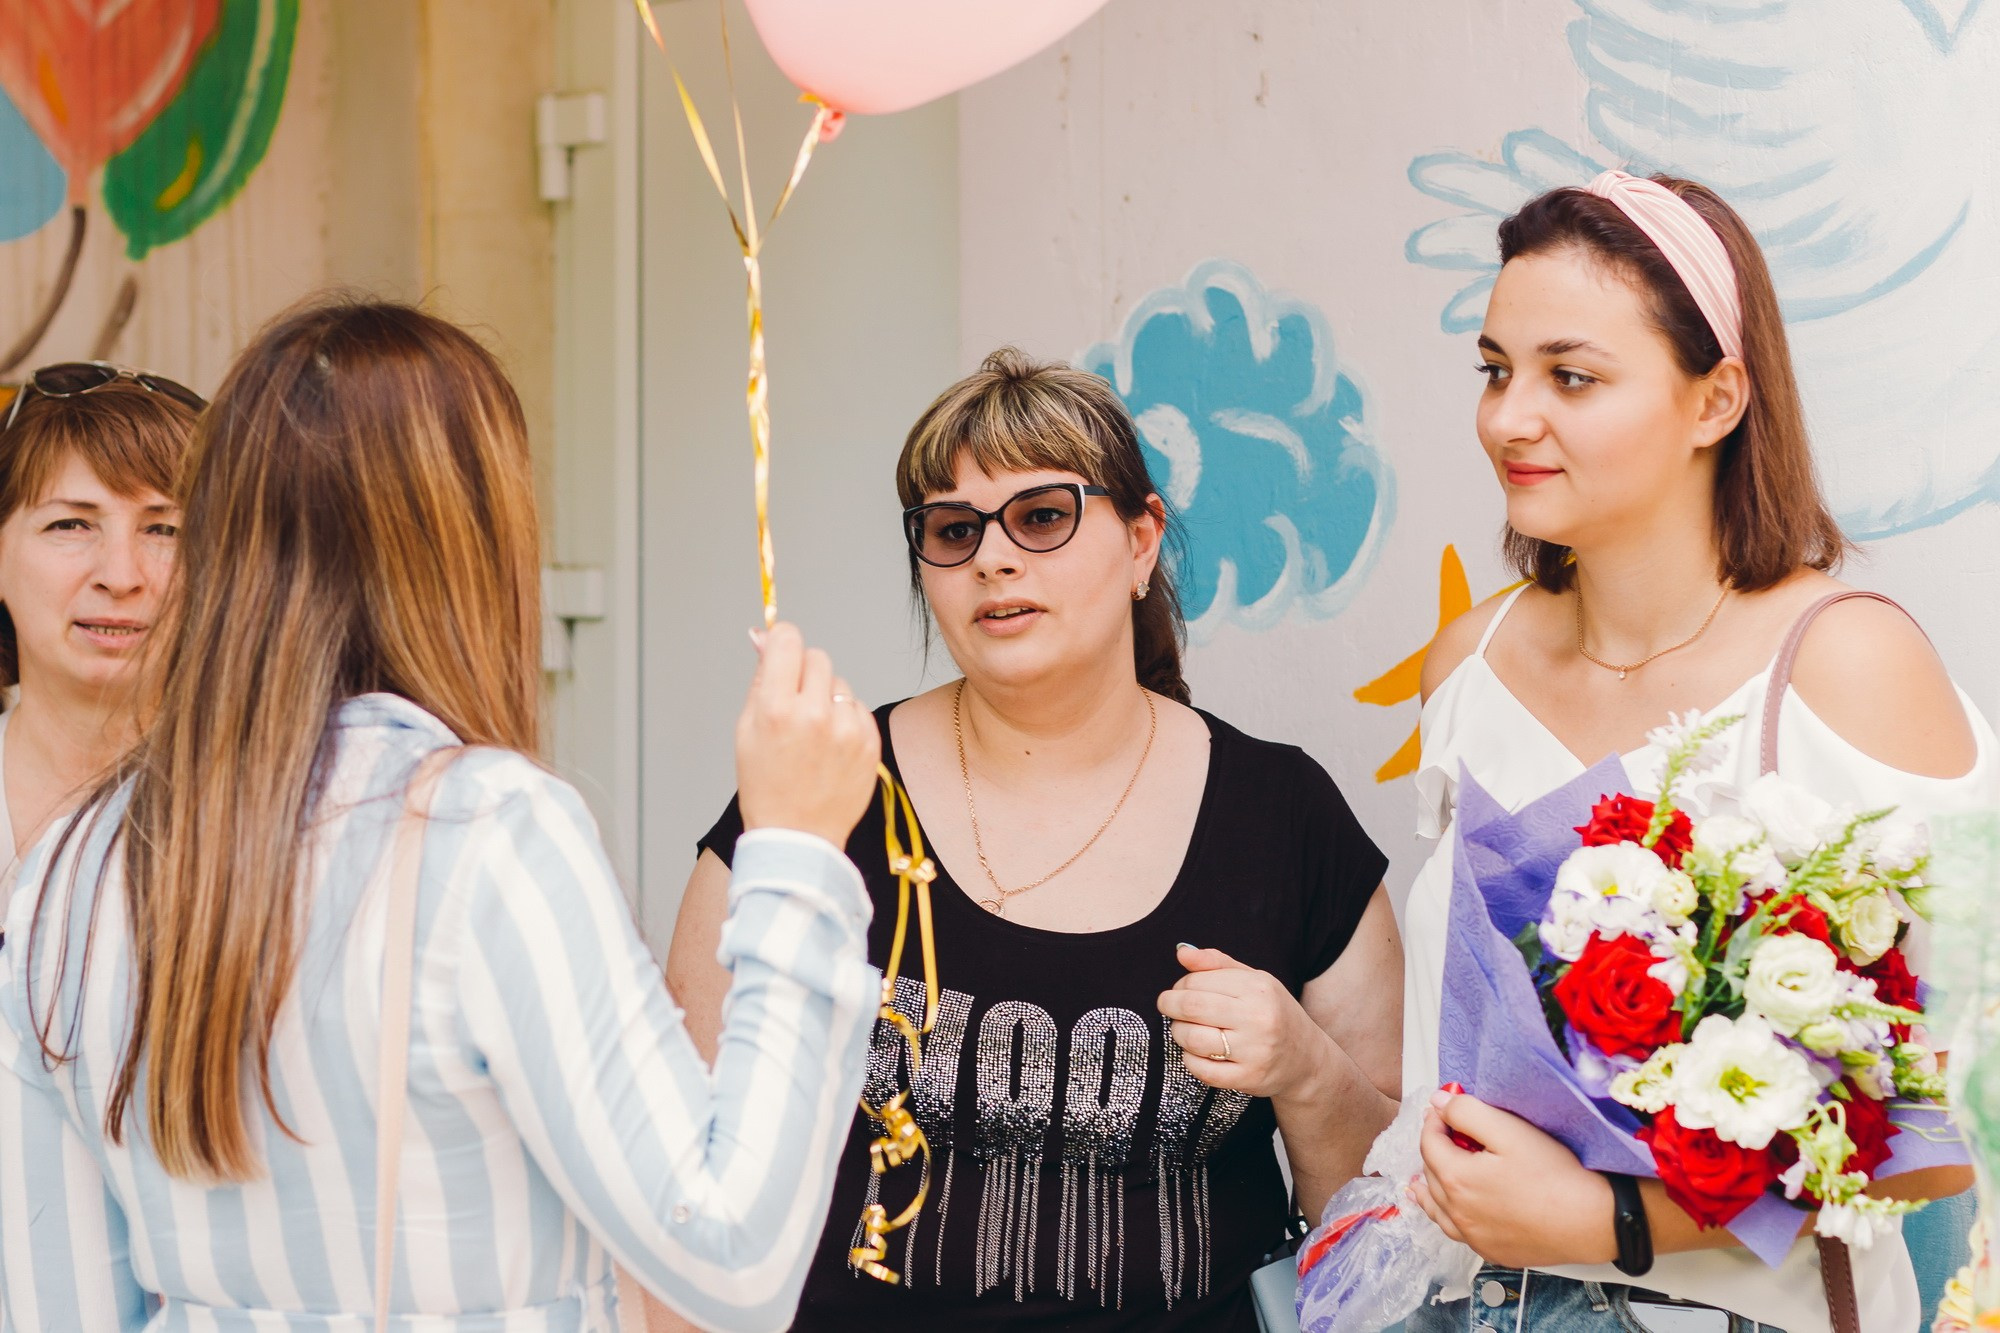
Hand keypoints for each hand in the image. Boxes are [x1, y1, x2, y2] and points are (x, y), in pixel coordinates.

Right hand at [735, 623, 880, 846]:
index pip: (789, 641)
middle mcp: (815, 715)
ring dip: (826, 698)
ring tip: (812, 734)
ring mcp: (847, 730)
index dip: (782, 641)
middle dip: (804, 672)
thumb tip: (763, 635)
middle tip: (794, 703)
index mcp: (776, 710)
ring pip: (839, 683)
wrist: (798, 836)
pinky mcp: (869, 742)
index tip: (781, 651)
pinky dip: (845, 720)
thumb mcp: (747, 729)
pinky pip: (857, 708)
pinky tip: (831, 747)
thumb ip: (760, 678)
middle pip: (817, 657)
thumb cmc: (766, 785)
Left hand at [1157, 944, 1329, 1100]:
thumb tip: (1181, 952)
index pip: (1198, 981)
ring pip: (1193, 1039)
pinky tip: (1196, 1053)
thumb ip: (1216, 963)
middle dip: (1170, 1005)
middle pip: (1192, 1007)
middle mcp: (1259, 1018)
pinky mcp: (1248, 1077)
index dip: (1180, 985)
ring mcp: (1255, 1050)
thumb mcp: (1253, 981)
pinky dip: (1190, 1060)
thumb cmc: (1273, 1013)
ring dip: (1178, 1033)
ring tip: (1183, 1030)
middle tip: (1167, 1006)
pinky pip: (1202, 1070)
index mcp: (1258, 988)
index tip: (1179, 990)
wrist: (1307, 1059)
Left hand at [1409, 1089, 1617, 1268]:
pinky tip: (1450, 1215)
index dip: (1434, 1120)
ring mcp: (1476, 1237)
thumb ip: (1468, 1113)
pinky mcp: (1494, 1251)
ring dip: (1428, 1189)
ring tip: (1418, 1181)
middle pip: (1431, 1174)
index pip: (1429, 1142)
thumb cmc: (1556, 1175)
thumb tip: (1439, 1102)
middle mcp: (1458, 1213)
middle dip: (1434, 1150)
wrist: (1594, 1220)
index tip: (1444, 1108)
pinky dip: (1447, 1218)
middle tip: (1445, 1133)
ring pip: (1438, 1210)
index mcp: (1456, 1180)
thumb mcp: (1509, 1130)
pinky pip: (1458, 1233)